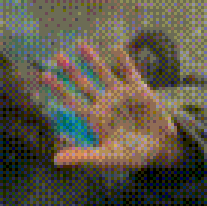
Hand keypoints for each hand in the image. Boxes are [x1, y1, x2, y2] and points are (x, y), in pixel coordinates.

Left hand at [42, 42, 181, 168]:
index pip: (72, 102)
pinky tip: (116, 47)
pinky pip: (129, 72)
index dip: (59, 89)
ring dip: (92, 60)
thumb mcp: (107, 158)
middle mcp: (105, 102)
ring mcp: (121, 94)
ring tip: (80, 45)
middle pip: (84, 84)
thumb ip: (83, 157)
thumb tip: (55, 160)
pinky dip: (123, 60)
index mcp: (95, 118)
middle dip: (71, 71)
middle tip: (57, 56)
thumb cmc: (132, 155)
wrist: (161, 149)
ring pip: (103, 73)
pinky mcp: (139, 89)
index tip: (45, 76)